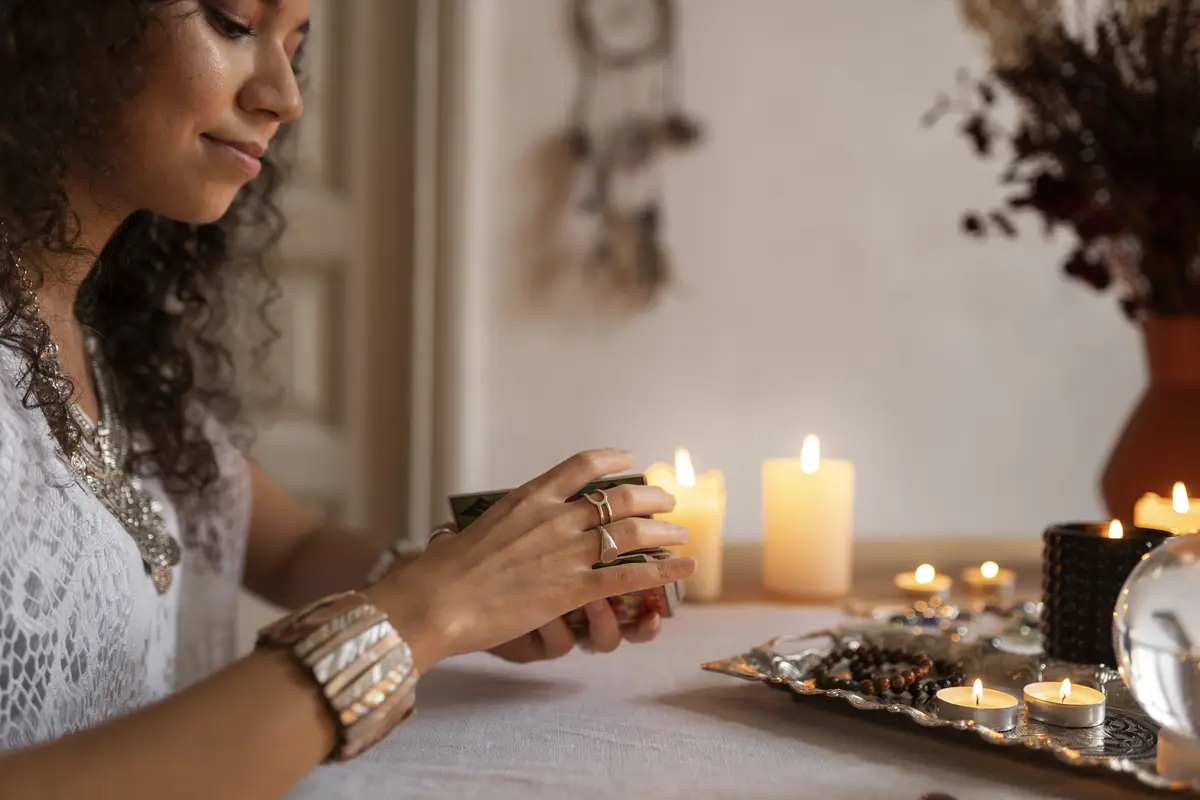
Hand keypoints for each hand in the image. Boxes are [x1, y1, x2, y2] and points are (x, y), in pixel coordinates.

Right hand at [365, 449, 692, 671]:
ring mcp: (567, 552)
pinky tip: (684, 567)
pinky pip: (630, 575)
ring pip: (632, 532)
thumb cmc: (444, 571)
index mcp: (529, 497)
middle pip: (618, 496)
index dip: (612, 459)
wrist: (437, 600)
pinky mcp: (573, 588)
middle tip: (666, 500)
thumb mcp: (477, 530)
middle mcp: (554, 518)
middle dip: (650, 496)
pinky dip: (663, 570)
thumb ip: (505, 524)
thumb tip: (507, 526)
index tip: (629, 458)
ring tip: (680, 534)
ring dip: (663, 531)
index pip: (581, 465)